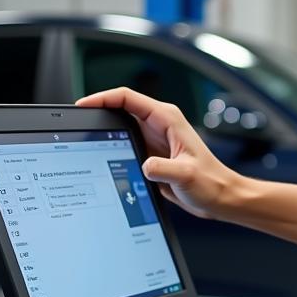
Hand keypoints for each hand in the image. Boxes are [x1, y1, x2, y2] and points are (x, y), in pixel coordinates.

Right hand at [75, 87, 240, 218]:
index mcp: (168, 120)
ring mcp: (153, 140)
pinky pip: (123, 146)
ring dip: (101, 132)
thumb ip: (165, 169)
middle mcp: (159, 125)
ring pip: (118, 128)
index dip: (101, 98)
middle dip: (96, 114)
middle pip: (118, 110)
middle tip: (75, 126)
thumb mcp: (187, 176)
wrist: (221, 198)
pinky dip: (109, 149)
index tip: (82, 106)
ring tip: (81, 142)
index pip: (127, 98)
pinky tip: (98, 161)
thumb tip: (145, 166)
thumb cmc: (212, 183)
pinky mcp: (150, 155)